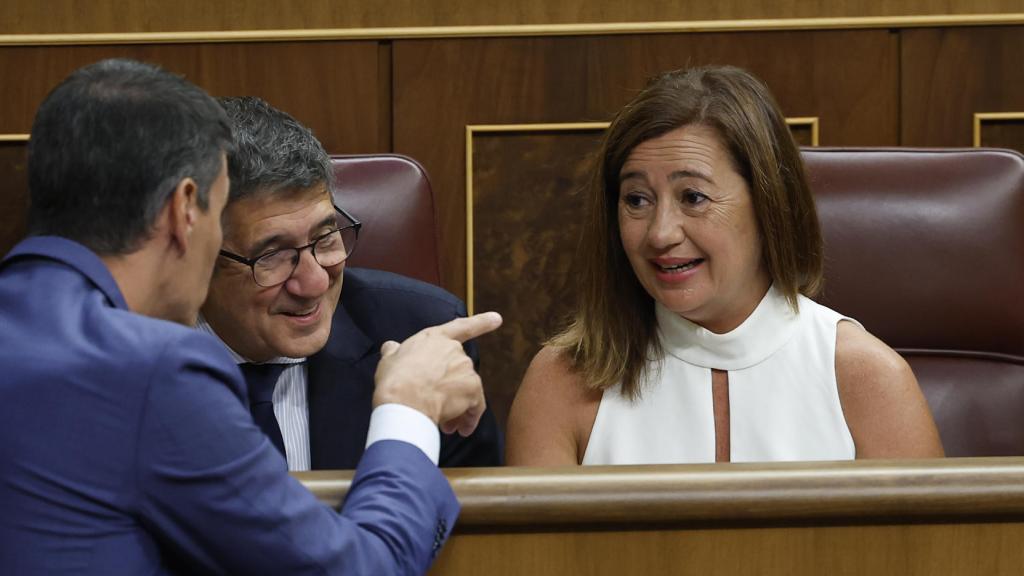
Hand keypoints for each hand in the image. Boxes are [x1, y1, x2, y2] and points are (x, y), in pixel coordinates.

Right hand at [373, 312, 501, 435]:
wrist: (404, 402)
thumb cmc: (394, 381)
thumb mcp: (389, 360)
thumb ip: (394, 352)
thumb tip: (391, 346)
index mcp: (434, 338)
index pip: (460, 327)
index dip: (480, 322)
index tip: (497, 319)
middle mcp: (454, 350)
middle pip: (458, 370)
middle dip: (450, 389)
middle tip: (437, 406)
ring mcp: (465, 369)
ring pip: (466, 390)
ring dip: (457, 406)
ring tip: (444, 424)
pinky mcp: (473, 389)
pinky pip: (475, 406)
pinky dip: (470, 418)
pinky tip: (461, 429)